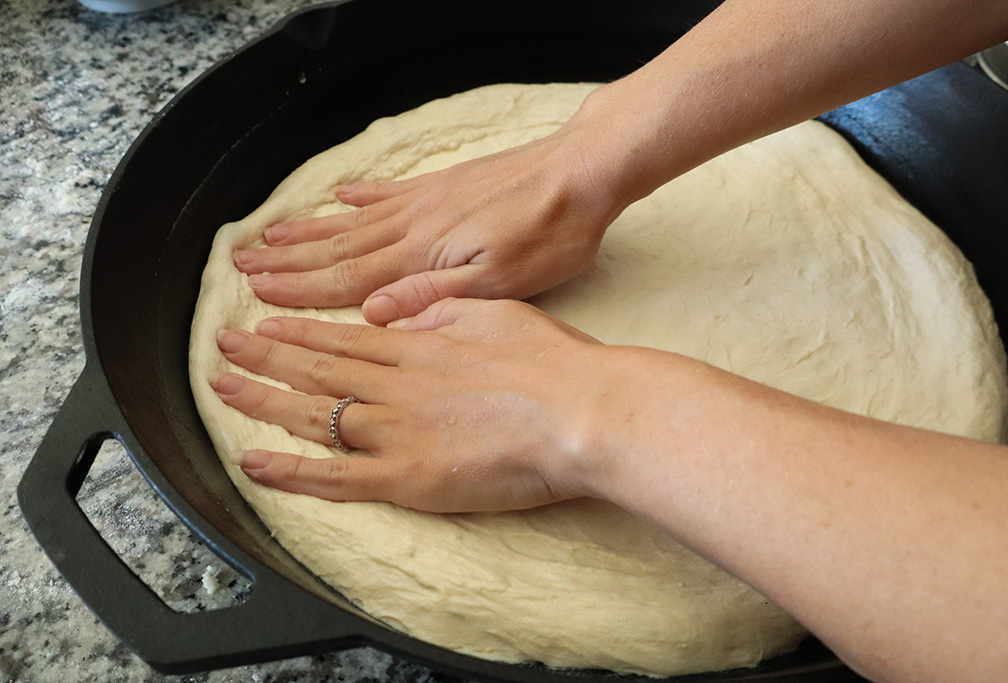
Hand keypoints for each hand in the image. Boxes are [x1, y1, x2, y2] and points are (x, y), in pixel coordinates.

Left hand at [210, 298, 603, 511]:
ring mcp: (396, 431)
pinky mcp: (406, 478)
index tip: (266, 324)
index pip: (345, 337)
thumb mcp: (495, 311)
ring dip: (262, 400)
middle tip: (223, 347)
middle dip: (264, 356)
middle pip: (317, 370)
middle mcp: (396, 385)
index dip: (300, 332)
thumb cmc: (551, 363)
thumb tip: (399, 312)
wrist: (580, 411)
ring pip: (313, 414)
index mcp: (420, 345)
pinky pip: (336, 477)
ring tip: (222, 388)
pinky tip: (254, 464)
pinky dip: (291, 472)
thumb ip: (441, 310)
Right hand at [232, 127, 623, 324]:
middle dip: (287, 261)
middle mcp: (412, 226)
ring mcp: (426, 202)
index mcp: (421, 257)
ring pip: (353, 221)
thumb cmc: (549, 234)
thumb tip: (372, 313)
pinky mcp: (444, 185)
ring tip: (270, 234)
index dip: (298, 290)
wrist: (580, 172)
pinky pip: (388, 192)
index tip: (256, 295)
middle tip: (242, 264)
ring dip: (309, 230)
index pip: (346, 279)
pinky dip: (358, 196)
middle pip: (337, 248)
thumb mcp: (501, 283)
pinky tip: (339, 196)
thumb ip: (434, 298)